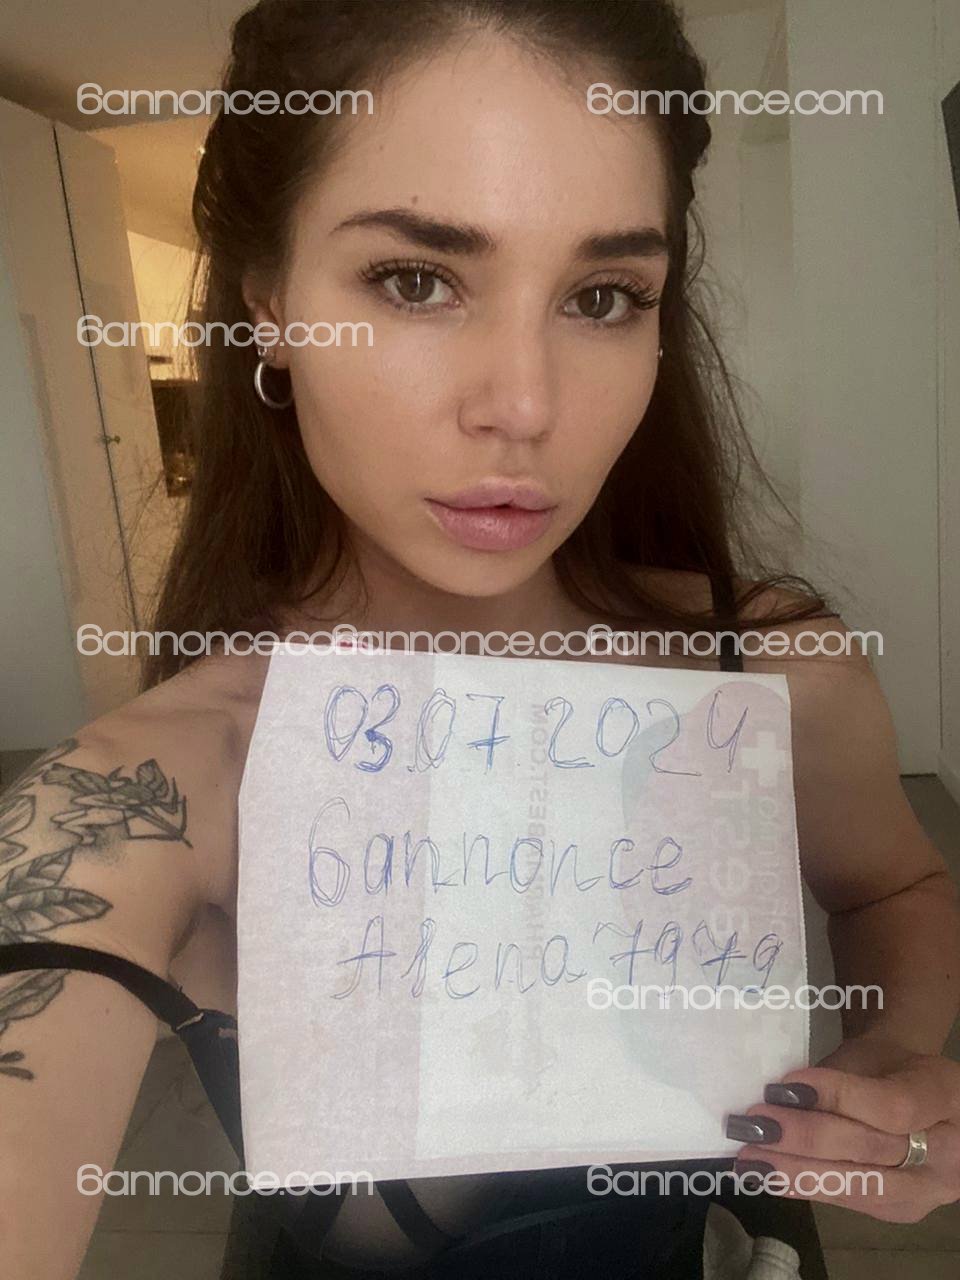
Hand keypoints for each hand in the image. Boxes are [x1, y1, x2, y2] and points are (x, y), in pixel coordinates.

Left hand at [725, 1038, 959, 1221]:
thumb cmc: (883, 1066)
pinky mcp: (904, 1210)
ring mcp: (932, 1188)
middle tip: (756, 1125)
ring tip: (752, 1158)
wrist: (911, 1091)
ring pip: (861, 1185)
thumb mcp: (869, 1056)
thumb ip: (837, 1078)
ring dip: (799, 1171)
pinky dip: (805, 1186)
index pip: (892, 1106)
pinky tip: (767, 1176)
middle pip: (874, 1151)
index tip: (782, 1087)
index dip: (837, 1097)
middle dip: (807, 1139)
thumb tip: (780, 1098)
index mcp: (946, 1095)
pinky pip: (851, 1201)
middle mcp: (951, 1150)